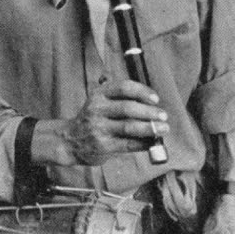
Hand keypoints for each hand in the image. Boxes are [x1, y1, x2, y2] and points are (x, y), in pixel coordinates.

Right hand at [50, 80, 168, 165]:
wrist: (70, 140)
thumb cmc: (94, 120)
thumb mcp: (100, 102)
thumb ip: (122, 98)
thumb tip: (155, 105)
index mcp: (98, 94)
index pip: (124, 87)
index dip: (143, 92)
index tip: (156, 99)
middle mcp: (96, 109)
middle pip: (127, 107)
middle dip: (149, 112)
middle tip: (164, 116)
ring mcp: (98, 128)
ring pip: (129, 127)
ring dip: (150, 128)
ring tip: (163, 128)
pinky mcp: (102, 145)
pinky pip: (128, 144)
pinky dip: (144, 143)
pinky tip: (152, 142)